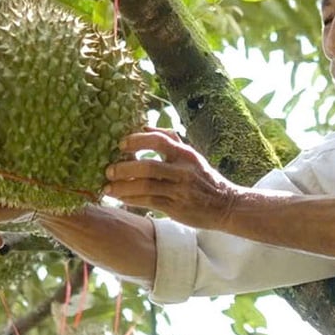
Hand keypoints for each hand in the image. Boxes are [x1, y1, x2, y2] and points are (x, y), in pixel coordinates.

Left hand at [104, 127, 243, 230]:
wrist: (227, 205)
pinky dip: (132, 200)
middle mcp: (183, 170)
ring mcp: (180, 190)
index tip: (120, 144)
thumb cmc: (204, 178)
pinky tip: (121, 199)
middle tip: (108, 170)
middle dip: (125, 168)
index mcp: (186, 154)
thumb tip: (144, 126)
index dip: (138, 140)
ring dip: (123, 187)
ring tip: (108, 188)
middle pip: (149, 166)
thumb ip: (170, 140)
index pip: (160, 140)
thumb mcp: (191, 156)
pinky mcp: (177, 208)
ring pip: (146, 187)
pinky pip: (149, 202)